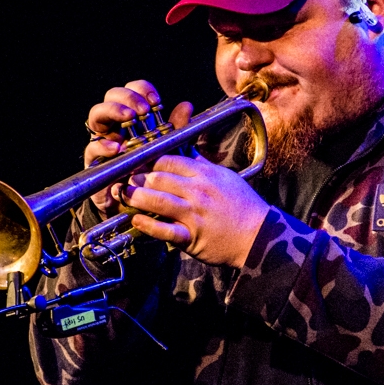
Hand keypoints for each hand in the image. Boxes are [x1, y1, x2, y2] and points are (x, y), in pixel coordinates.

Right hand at [84, 80, 192, 217]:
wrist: (138, 205)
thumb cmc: (152, 172)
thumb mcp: (168, 148)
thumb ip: (175, 128)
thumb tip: (186, 105)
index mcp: (132, 117)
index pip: (132, 91)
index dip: (141, 90)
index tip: (156, 101)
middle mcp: (115, 124)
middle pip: (111, 96)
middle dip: (126, 97)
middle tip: (142, 110)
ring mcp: (102, 140)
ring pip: (97, 115)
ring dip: (112, 111)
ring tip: (129, 117)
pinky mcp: (94, 161)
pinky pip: (92, 148)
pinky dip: (103, 146)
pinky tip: (117, 148)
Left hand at [118, 154, 269, 267]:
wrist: (260, 236)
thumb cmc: (243, 205)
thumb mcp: (224, 177)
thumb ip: (201, 163)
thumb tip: (185, 147)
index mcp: (205, 174)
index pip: (168, 159)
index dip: (148, 161)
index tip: (138, 164)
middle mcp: (198, 191)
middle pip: (158, 178)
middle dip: (137, 178)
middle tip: (125, 179)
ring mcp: (194, 214)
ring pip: (157, 200)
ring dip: (135, 197)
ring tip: (123, 195)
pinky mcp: (192, 237)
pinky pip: (165, 230)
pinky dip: (148, 225)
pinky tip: (136, 220)